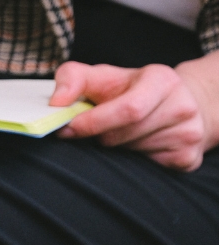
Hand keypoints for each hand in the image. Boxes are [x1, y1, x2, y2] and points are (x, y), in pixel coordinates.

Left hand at [52, 57, 218, 171]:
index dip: (93, 123)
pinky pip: (145, 168)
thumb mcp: (103, 76)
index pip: (128, 109)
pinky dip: (131, 161)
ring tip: (122, 132)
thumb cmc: (132, 90)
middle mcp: (182, 106)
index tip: (68, 128)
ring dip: (115, 148)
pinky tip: (138, 144)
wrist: (180, 102)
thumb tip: (56, 102)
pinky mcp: (188, 159)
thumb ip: (73, 79)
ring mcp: (188, 134)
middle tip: (97, 130)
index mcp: (162, 81)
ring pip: (131, 154)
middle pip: (123, 136)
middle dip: (100, 136)